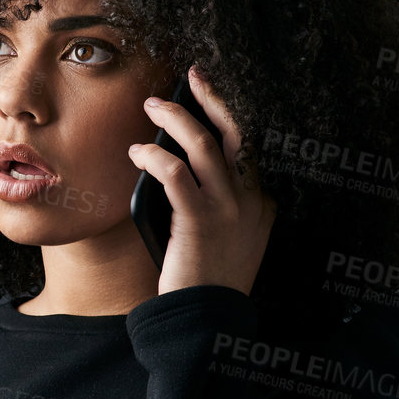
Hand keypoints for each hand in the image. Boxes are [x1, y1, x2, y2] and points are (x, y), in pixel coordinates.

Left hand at [127, 64, 276, 296]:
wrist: (208, 321)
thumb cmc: (207, 283)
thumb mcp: (226, 240)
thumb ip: (215, 206)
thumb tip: (176, 169)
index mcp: (261, 204)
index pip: (247, 147)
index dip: (227, 116)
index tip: (207, 94)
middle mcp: (251, 200)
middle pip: (236, 132)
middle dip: (212, 98)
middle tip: (191, 77)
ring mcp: (228, 208)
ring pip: (205, 143)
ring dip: (176, 119)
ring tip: (152, 108)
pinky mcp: (200, 219)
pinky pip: (175, 173)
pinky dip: (153, 157)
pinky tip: (137, 155)